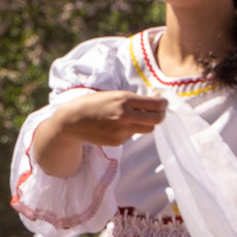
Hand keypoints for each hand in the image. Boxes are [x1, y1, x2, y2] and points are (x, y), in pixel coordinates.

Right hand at [46, 90, 167, 147]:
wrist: (73, 121)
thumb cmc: (93, 104)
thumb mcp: (113, 95)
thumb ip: (133, 99)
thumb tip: (155, 103)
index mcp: (125, 100)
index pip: (156, 105)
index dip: (164, 104)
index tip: (163, 103)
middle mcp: (125, 116)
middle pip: (157, 120)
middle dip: (160, 115)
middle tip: (158, 112)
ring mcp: (122, 131)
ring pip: (147, 129)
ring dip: (146, 124)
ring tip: (136, 118)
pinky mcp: (117, 141)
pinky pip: (132, 135)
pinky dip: (130, 131)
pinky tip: (117, 126)